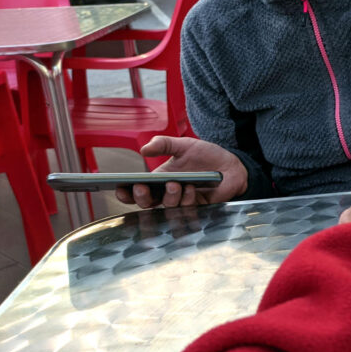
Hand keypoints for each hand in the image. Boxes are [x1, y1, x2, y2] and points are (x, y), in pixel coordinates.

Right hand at [115, 136, 247, 207]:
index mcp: (160, 179)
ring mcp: (183, 201)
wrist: (231, 164)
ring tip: (174, 183)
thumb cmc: (206, 156)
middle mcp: (168, 192)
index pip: (137, 190)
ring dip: (169, 196)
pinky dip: (187, 198)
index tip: (119, 187)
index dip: (125, 192)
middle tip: (142, 187)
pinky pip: (188, 208)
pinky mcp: (198, 206)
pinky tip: (191, 188)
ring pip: (167, 206)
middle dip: (141, 197)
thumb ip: (164, 144)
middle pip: (147, 203)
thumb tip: (144, 149)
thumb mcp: (184, 145)